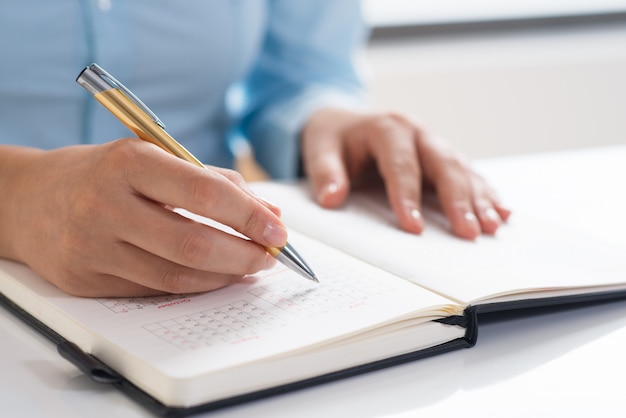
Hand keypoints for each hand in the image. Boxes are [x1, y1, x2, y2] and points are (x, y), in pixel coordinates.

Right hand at [0, 139, 284, 296]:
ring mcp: (93, 247)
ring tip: (250, 267)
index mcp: (128, 163)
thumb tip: (269, 212)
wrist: (28, 200)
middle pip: (193, 243)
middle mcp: (106, 205)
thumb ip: (215, 181)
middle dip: (244, 254)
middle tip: (272, 255)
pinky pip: (155, 290)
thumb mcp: (154, 158)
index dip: (249, 215)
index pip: (204, 193)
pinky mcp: (87, 280)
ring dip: (225, 275)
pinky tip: (215, 278)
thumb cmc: (103, 173)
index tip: (278, 229)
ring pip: (176, 275)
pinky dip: (195, 286)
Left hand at [301, 108, 510, 238]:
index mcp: (387, 128)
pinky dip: (486, 193)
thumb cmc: (333, 139)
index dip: (407, 197)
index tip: (413, 227)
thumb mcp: (319, 149)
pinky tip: (501, 213)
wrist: (344, 122)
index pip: (401, 165)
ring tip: (491, 227)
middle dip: (458, 200)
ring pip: (462, 170)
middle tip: (469, 232)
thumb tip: (332, 198)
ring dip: (479, 199)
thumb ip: (325, 173)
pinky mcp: (442, 157)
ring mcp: (434, 144)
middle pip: (443, 165)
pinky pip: (469, 174)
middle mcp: (417, 133)